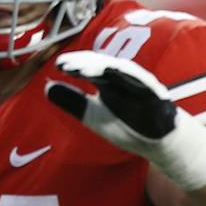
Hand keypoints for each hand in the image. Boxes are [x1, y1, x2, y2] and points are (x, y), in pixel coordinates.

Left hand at [45, 50, 205, 192]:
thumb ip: (72, 102)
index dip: (74, 65)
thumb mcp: (92, 116)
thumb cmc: (127, 126)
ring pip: (121, 70)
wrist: (158, 142)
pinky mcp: (156, 93)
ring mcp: (140, 83)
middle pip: (103, 64)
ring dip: (103, 67)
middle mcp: (123, 78)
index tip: (58, 66)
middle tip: (67, 65)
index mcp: (107, 81)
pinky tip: (115, 73)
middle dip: (85, 63)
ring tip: (84, 69)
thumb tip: (47, 87)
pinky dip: (130, 76)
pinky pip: (143, 81)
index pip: (89, 68)